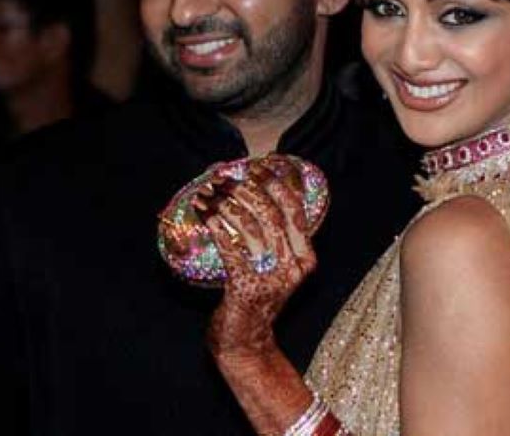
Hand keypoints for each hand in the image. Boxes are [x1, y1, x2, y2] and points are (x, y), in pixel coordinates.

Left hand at [195, 155, 318, 356]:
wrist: (246, 343)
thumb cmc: (257, 298)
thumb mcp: (276, 269)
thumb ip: (274, 239)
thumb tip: (253, 194)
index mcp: (305, 259)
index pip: (295, 212)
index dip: (277, 185)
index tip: (261, 166)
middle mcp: (293, 267)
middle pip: (271, 215)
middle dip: (246, 190)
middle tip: (225, 178)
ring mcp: (271, 278)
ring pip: (249, 228)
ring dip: (226, 204)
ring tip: (209, 193)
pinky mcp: (246, 287)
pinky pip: (230, 247)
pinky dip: (216, 227)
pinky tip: (205, 214)